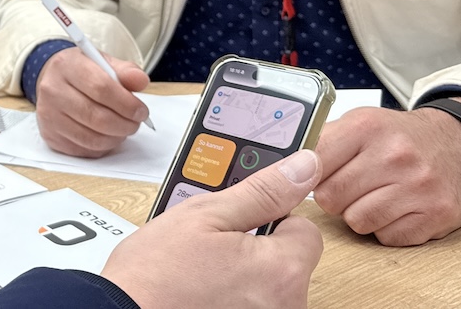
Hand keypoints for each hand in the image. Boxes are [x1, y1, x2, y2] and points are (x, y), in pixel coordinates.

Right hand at [34, 47, 150, 156]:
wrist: (51, 80)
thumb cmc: (81, 71)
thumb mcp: (102, 62)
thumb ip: (124, 70)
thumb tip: (141, 81)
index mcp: (67, 66)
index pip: (101, 88)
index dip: (127, 103)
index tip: (141, 111)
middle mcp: (53, 90)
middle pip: (97, 117)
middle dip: (125, 124)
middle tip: (136, 123)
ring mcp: (49, 116)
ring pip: (92, 138)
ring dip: (116, 138)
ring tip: (123, 129)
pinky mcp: (50, 136)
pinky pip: (84, 150)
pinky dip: (103, 147)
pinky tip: (107, 136)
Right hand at [103, 150, 323, 308]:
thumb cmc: (155, 273)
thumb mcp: (204, 215)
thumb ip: (261, 191)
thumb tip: (304, 167)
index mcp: (282, 270)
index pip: (305, 229)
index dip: (271, 217)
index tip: (238, 221)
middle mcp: (287, 305)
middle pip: (288, 260)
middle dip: (256, 250)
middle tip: (211, 248)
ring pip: (270, 286)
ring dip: (244, 277)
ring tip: (201, 274)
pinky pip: (254, 305)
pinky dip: (234, 299)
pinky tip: (204, 295)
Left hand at [314, 106, 460, 244]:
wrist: (454, 143)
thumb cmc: (398, 136)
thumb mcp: (359, 123)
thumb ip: (323, 141)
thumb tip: (286, 165)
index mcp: (367, 127)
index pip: (312, 163)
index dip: (306, 175)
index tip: (310, 177)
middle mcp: (395, 154)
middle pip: (331, 198)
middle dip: (334, 197)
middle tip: (349, 187)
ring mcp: (419, 186)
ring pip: (357, 221)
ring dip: (359, 214)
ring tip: (374, 196)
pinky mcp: (438, 214)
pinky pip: (388, 237)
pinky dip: (386, 228)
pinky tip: (396, 209)